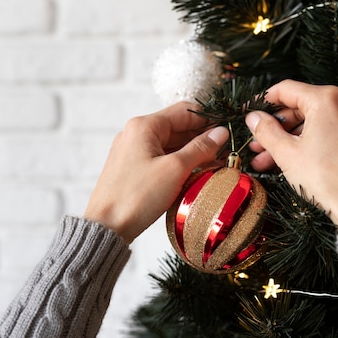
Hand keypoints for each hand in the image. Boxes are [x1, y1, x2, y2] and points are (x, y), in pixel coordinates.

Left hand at [84, 102, 228, 242]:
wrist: (107, 226)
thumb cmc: (137, 196)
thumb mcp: (175, 169)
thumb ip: (200, 148)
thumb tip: (220, 134)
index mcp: (144, 126)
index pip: (184, 111)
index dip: (209, 118)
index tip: (230, 128)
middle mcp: (136, 133)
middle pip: (178, 127)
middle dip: (203, 138)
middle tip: (228, 150)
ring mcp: (133, 151)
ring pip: (171, 145)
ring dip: (193, 152)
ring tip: (217, 163)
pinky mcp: (133, 169)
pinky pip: (162, 159)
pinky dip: (180, 163)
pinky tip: (196, 173)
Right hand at [245, 79, 337, 228]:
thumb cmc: (329, 179)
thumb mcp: (287, 153)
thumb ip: (266, 131)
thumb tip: (254, 118)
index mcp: (327, 99)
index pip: (286, 89)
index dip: (262, 101)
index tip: (249, 111)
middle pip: (299, 107)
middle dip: (274, 127)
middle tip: (256, 142)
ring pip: (311, 122)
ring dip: (287, 138)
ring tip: (265, 158)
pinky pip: (325, 131)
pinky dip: (306, 142)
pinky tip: (287, 158)